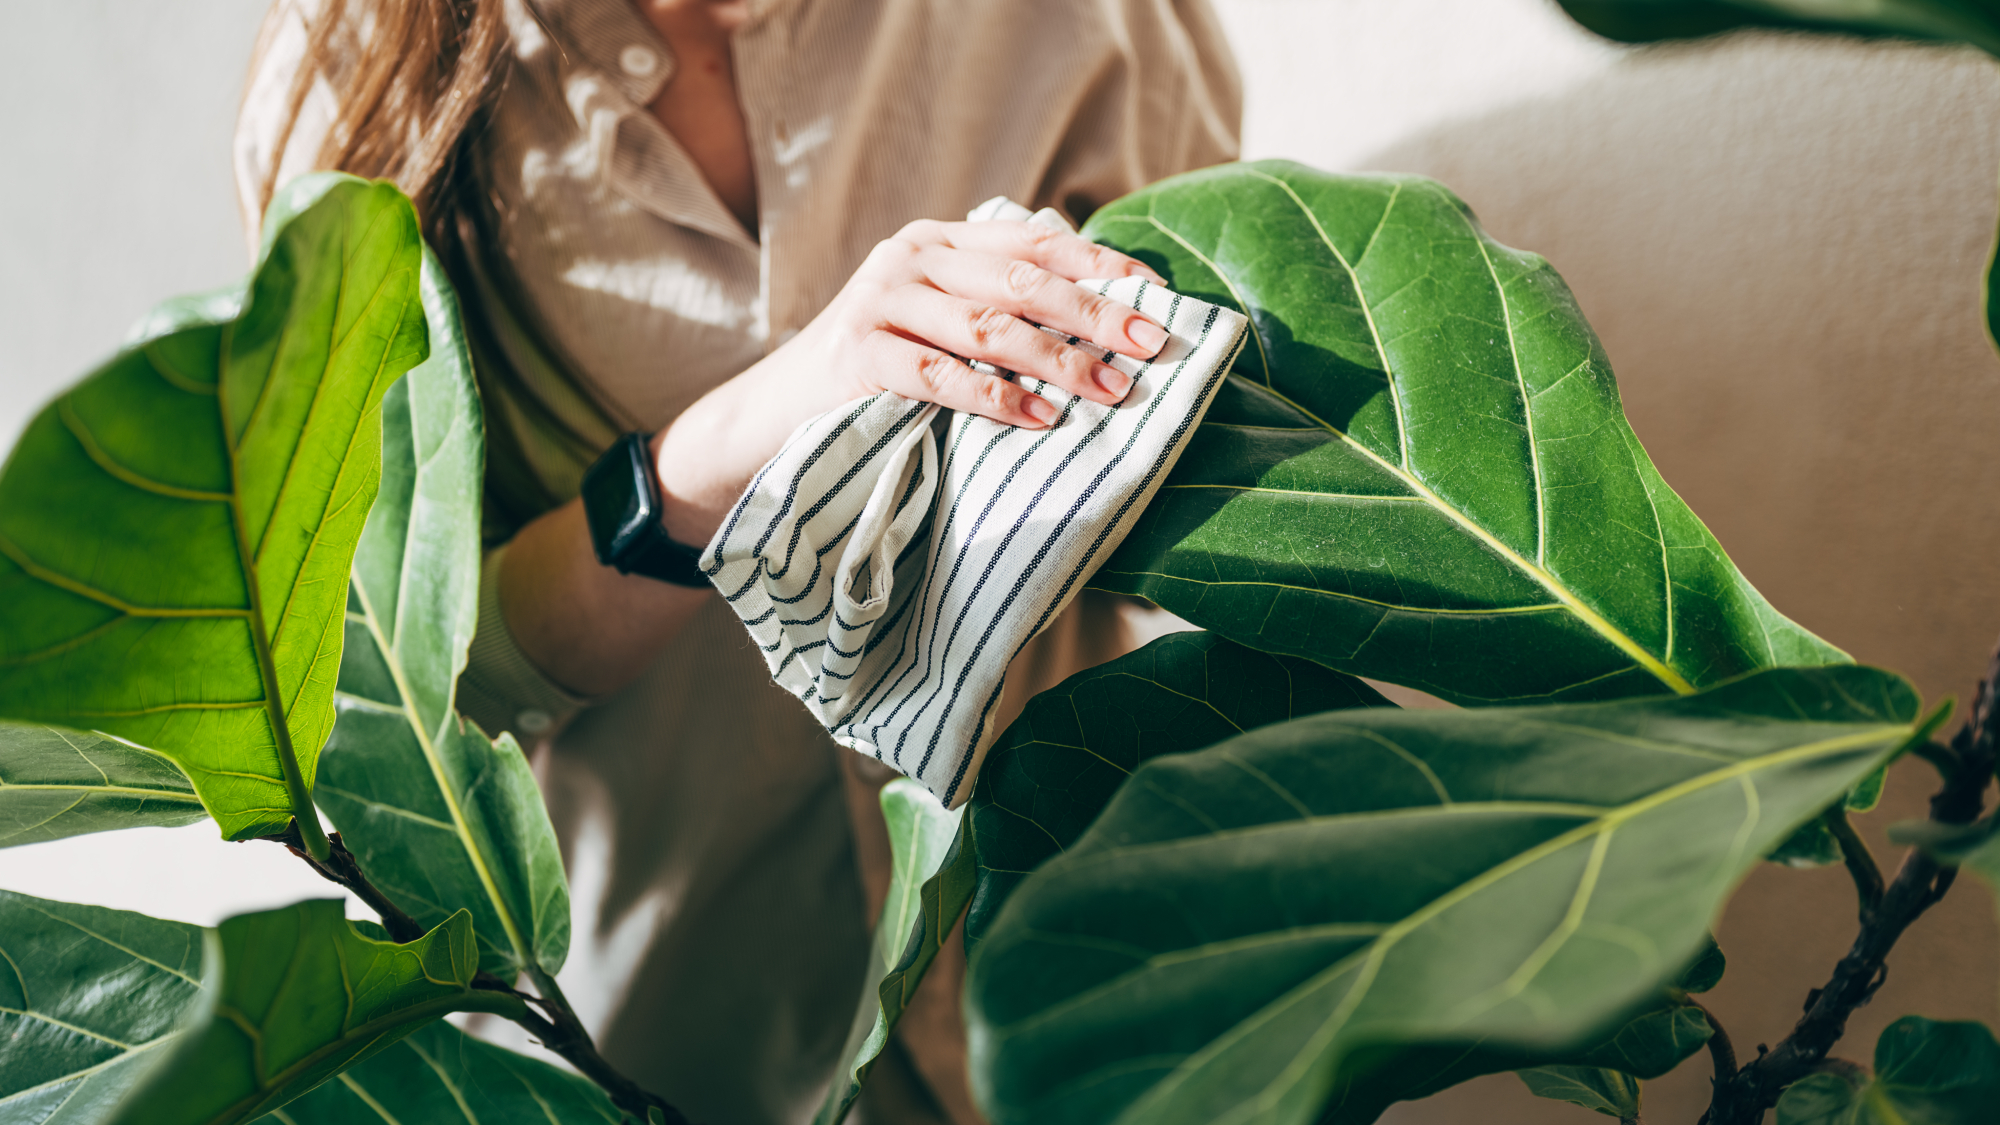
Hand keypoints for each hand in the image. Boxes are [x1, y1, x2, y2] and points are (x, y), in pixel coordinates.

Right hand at [787, 217, 1171, 426]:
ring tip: (1109, 389)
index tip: (1154, 294)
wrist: (776, 411)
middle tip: (1149, 343)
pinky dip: (992, 397)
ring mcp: (879, 300)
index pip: (1035, 241)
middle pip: (1022, 281)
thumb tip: (1104, 330)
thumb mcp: (939, 327)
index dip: (1098, 265)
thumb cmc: (878, 374)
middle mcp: (912, 257)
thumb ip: (999, 313)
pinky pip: (936, 373)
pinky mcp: (857, 353)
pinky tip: (1035, 417)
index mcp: (941, 241)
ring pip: (987, 326)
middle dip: (1093, 313)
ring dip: (1057, 360)